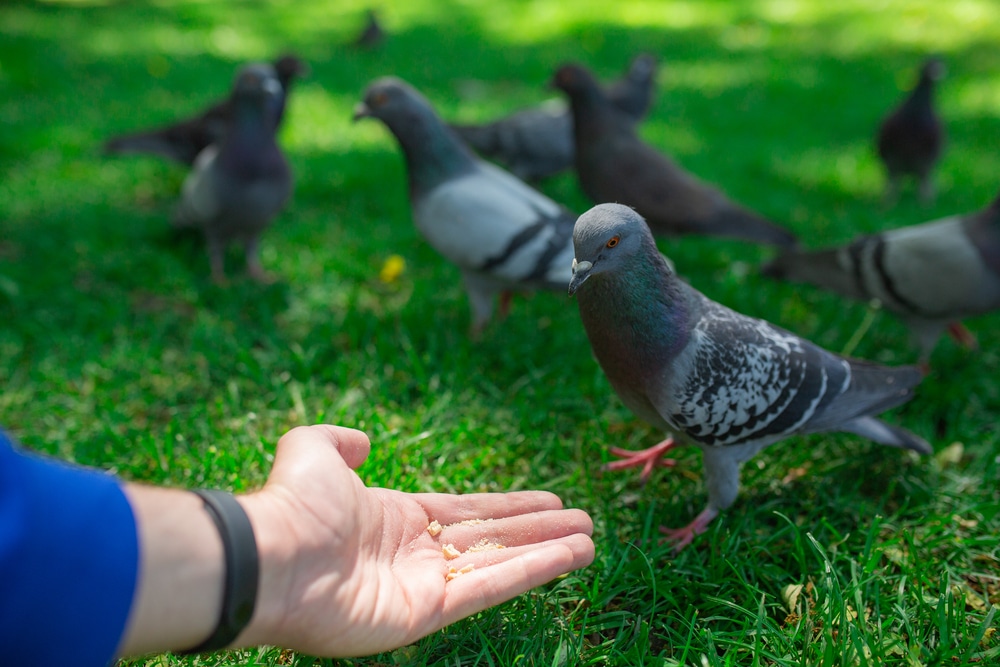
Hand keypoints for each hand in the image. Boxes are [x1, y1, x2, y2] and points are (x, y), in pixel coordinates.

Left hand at [238, 425, 594, 656]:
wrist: (273, 558)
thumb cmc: (294, 505)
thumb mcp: (313, 450)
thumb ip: (338, 441)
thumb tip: (363, 443)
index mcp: (397, 516)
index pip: (467, 511)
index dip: (509, 506)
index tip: (548, 499)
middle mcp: (417, 552)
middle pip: (493, 537)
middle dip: (538, 528)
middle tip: (582, 520)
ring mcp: (424, 585)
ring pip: (500, 564)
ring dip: (546, 551)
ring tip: (589, 540)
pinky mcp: (428, 614)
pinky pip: (490, 589)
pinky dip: (531, 573)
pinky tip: (567, 558)